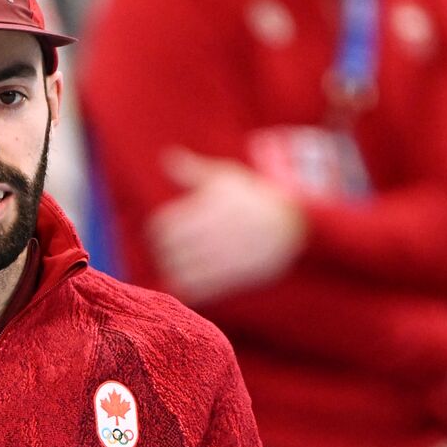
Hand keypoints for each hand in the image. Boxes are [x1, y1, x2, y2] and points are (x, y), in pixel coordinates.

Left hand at [147, 148, 305, 303]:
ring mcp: (221, 257)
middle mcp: (212, 234)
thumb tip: (166, 157)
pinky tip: (189, 279)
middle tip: (165, 249)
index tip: (160, 230)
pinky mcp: (231, 277)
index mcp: (206, 209)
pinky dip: (187, 286)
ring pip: (179, 271)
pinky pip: (197, 289)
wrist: (290, 224)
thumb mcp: (224, 177)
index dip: (156, 230)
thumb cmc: (252, 197)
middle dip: (162, 250)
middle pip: (167, 250)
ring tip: (175, 264)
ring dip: (172, 269)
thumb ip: (192, 171)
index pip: (162, 226)